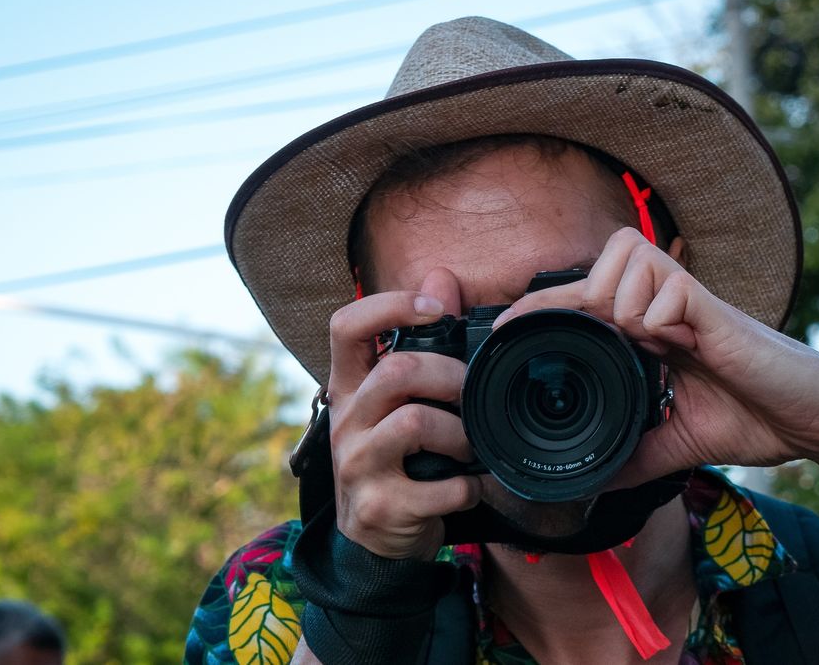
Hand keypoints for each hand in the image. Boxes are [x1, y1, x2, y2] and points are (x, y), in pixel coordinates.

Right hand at [326, 286, 481, 559]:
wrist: (372, 542)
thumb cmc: (392, 460)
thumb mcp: (393, 403)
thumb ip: (420, 342)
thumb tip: (441, 276)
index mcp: (348, 389)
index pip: (345, 326)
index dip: (389, 306)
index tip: (434, 309)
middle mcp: (346, 422)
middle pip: (397, 372)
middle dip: (451, 377)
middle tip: (473, 395)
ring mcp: (358, 466)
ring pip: (416, 424)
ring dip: (462, 435)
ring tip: (472, 447)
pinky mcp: (381, 507)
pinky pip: (441, 486)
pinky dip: (467, 487)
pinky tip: (468, 488)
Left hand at [497, 227, 818, 487]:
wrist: (818, 422)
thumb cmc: (754, 418)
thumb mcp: (677, 444)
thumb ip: (634, 456)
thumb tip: (590, 485)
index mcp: (652, 327)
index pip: (584, 296)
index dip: (541, 304)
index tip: (504, 332)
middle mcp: (666, 304)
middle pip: (602, 257)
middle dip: (580, 300)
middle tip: (595, 346)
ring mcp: (691, 301)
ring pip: (625, 260)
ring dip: (621, 306)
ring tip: (649, 347)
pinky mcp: (716, 311)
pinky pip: (666, 291)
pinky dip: (658, 319)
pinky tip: (679, 348)